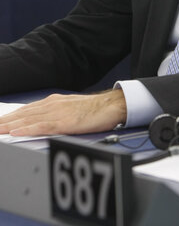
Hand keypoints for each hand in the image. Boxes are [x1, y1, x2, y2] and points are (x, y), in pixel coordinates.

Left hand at [0, 90, 126, 136]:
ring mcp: (58, 112)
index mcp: (54, 102)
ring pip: (28, 118)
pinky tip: (15, 132)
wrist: (111, 105)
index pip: (27, 110)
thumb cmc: (95, 109)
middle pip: (23, 113)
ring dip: (10, 125)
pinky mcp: (64, 122)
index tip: (0, 121)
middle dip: (5, 120)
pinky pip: (41, 126)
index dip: (11, 116)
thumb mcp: (71, 108)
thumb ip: (56, 114)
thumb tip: (44, 122)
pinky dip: (26, 128)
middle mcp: (53, 104)